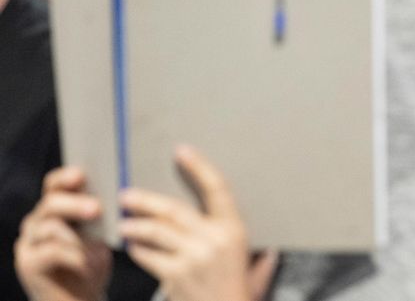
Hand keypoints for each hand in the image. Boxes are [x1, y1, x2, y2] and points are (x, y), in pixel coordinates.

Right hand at [14, 167, 111, 300]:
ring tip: (100, 249)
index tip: (81, 174)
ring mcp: (30, 242)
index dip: (65, 177)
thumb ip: (101, 216)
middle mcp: (38, 221)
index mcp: (55, 208)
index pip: (54, 184)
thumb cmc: (92, 262)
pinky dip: (75, 256)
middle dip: (74, 203)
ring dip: (80, 236)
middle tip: (97, 209)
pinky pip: (51, 251)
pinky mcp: (29, 263)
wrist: (81, 299)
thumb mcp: (100, 236)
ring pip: (50, 226)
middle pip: (50, 203)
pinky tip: (91, 264)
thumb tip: (118, 197)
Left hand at [120, 145, 269, 300]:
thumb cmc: (239, 292)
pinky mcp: (175, 276)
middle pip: (173, 209)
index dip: (199, 167)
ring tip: (124, 223)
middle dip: (146, 200)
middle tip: (127, 195)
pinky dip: (137, 249)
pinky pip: (148, 255)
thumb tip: (266, 242)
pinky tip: (134, 247)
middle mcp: (214, 239)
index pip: (217, 188)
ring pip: (155, 231)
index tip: (182, 150)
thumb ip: (256, 250)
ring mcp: (193, 257)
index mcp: (234, 229)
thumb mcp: (254, 263)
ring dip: (135, 225)